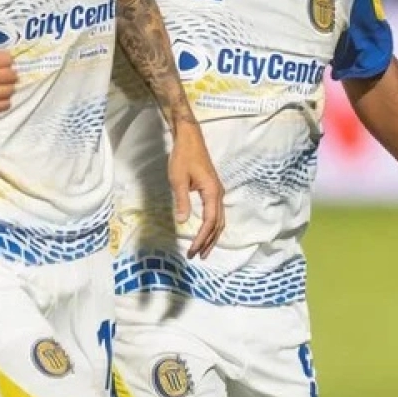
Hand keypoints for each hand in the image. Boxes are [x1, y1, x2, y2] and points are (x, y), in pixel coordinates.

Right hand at [0, 52, 17, 121]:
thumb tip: (7, 59)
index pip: (7, 59)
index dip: (7, 61)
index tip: (4, 64)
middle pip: (12, 75)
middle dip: (10, 75)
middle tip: (4, 77)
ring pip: (11, 90)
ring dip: (7, 89)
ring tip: (0, 89)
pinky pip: (5, 104)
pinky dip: (3, 101)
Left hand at [167, 126, 224, 258]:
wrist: (189, 140)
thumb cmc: (183, 157)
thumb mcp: (178, 180)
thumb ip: (182, 201)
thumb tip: (183, 222)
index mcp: (212, 192)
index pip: (210, 222)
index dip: (202, 238)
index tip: (192, 250)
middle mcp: (219, 194)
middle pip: (218, 225)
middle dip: (208, 242)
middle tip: (197, 257)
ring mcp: (217, 192)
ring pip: (219, 220)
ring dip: (211, 236)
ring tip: (202, 251)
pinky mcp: (213, 190)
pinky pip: (216, 214)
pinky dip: (212, 227)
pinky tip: (205, 233)